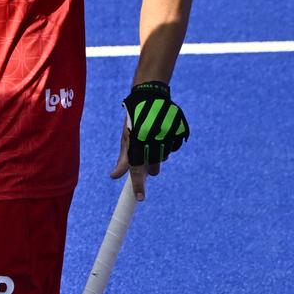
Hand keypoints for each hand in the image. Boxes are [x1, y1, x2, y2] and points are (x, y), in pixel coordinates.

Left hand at [110, 80, 188, 199]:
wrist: (150, 96)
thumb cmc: (134, 119)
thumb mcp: (126, 137)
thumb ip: (123, 158)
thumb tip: (113, 177)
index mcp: (136, 140)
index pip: (136, 168)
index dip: (138, 184)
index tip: (140, 198)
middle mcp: (152, 138)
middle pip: (153, 167)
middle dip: (150, 168)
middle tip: (148, 159)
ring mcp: (168, 134)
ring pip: (165, 157)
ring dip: (160, 154)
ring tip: (154, 139)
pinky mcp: (180, 130)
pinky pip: (175, 147)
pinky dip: (170, 145)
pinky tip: (164, 134)